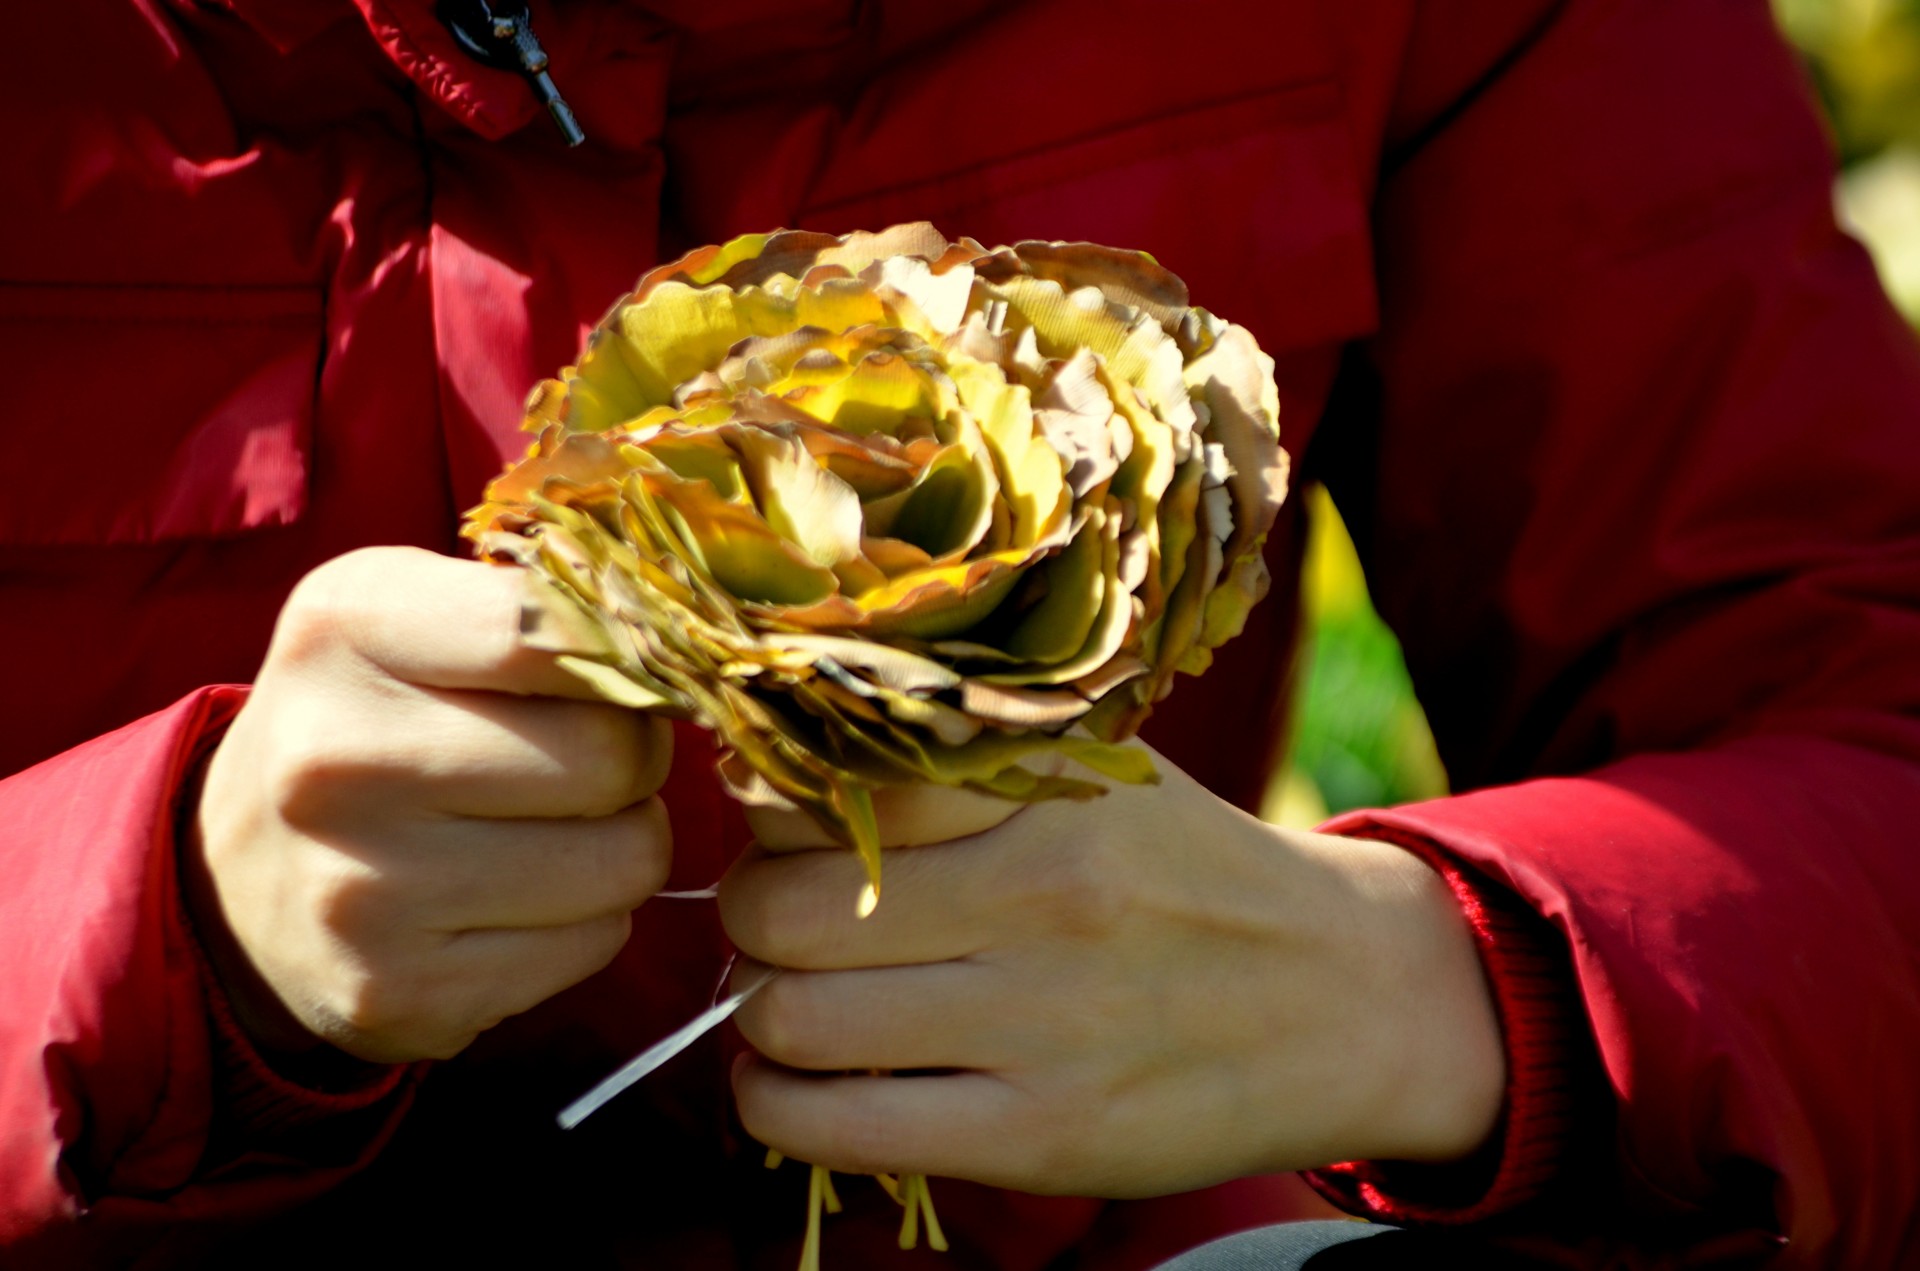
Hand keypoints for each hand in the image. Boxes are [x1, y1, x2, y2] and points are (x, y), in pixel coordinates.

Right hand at [187, 547, 673, 1064]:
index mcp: (344, 628)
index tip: (635, 667)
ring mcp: (360, 890)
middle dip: (632, 756)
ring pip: (625, 858)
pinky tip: (515, 900)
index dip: (633, 653)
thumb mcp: (414, 617)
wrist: (240, 880)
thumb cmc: (372, 719)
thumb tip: (690, 636)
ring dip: (621, 842)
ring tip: (552, 827)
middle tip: (588, 759)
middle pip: (612, 753)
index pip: (559, 629)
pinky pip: (597, 943)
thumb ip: (546, 603)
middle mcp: (334, 759)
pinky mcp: (399, 992)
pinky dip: (587, 919)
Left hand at [718, 746, 1503, 1196]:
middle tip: (776, 917)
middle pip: (776, 904)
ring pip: (790, 1016)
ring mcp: (1040, 1026)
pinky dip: (776, 1105)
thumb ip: (958, 761)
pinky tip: (795, 1082)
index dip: (763, 801)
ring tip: (790, 999)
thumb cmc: (1193, 871)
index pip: (823, 777)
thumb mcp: (1099, 773)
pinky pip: (836, 1128)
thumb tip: (782, 758)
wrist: (1348, 998)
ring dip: (758, 1011)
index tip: (771, 819)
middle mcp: (1039, 898)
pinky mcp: (1042, 1138)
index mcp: (1045, 791)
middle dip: (748, 912)